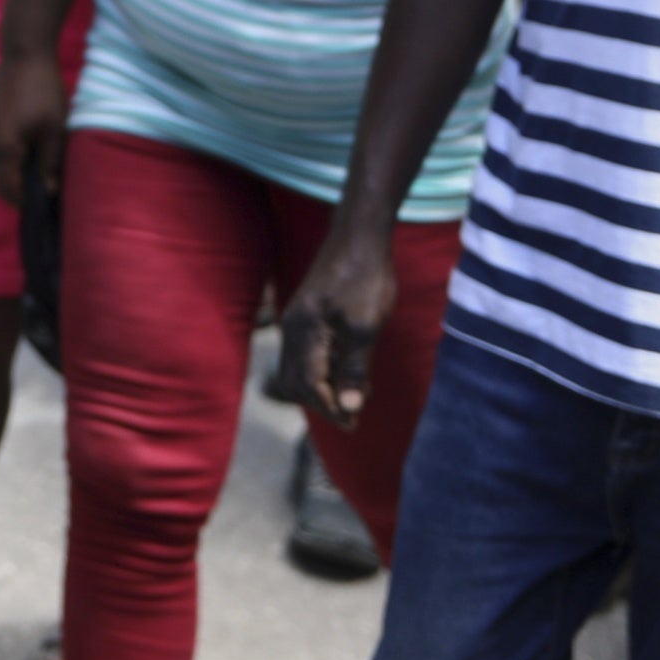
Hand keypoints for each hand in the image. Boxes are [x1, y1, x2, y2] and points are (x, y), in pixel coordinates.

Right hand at [0, 45, 68, 211]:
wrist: (24, 53)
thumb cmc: (43, 91)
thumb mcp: (53, 130)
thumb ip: (49, 164)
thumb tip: (49, 193)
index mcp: (3, 148)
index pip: (9, 191)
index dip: (27, 203)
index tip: (48, 206)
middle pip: (2, 181)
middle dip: (23, 189)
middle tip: (49, 187)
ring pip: (0, 165)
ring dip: (18, 171)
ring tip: (44, 166)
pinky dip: (13, 157)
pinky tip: (33, 147)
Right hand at [276, 228, 396, 427]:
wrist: (359, 237)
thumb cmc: (365, 279)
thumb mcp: (366, 327)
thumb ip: (355, 368)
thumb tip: (350, 407)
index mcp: (304, 333)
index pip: (308, 386)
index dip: (331, 409)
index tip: (356, 422)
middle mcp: (292, 329)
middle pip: (295, 383)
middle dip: (322, 404)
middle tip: (355, 416)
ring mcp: (296, 321)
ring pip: (297, 371)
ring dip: (322, 390)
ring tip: (355, 395)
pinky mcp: (306, 315)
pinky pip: (304, 356)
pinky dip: (322, 373)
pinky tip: (347, 369)